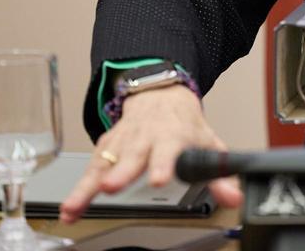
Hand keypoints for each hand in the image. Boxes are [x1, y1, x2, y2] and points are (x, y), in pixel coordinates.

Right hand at [60, 85, 242, 222]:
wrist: (161, 95)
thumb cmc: (184, 124)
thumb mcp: (208, 145)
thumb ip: (220, 175)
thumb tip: (234, 198)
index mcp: (172, 135)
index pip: (169, 149)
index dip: (163, 164)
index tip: (159, 179)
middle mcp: (145, 138)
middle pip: (132, 155)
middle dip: (122, 171)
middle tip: (112, 186)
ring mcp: (123, 142)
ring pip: (104, 162)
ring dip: (89, 184)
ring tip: (77, 204)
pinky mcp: (106, 147)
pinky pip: (90, 169)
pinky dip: (77, 189)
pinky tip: (70, 208)